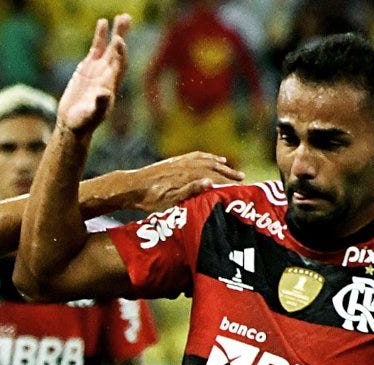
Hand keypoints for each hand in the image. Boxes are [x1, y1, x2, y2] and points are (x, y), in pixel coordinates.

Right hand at [58, 15, 131, 134]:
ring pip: (109, 47)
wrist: (72, 124)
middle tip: (126, 19)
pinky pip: (96, 48)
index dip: (120, 53)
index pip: (119, 65)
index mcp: (111, 85)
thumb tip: (105, 94)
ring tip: (121, 17)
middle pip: (118, 52)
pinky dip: (100, 36)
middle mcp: (108, 75)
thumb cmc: (82, 123)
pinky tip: (102, 23)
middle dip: (122, 36)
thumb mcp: (90, 116)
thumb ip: (99, 105)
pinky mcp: (88, 67)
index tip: (118, 41)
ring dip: (115, 32)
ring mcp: (98, 69)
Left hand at [126, 152, 242, 213]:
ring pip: (205, 160)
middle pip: (212, 167)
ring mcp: (180, 161)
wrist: (131, 186)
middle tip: (242, 179)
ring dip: (219, 164)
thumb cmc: (150, 199)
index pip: (214, 177)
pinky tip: (211, 159)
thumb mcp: (171, 200)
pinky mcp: (174, 161)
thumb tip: (211, 182)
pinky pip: (195, 156)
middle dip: (228, 173)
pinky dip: (206, 157)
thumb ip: (191, 190)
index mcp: (188, 175)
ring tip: (231, 168)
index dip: (228, 182)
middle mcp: (186, 165)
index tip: (241, 186)